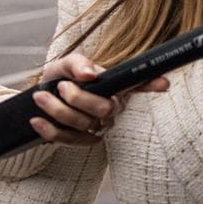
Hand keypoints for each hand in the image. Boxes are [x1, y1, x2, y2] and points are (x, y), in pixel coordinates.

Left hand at [28, 53, 169, 145]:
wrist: (38, 98)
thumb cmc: (59, 78)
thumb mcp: (65, 64)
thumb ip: (78, 63)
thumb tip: (90, 74)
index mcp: (114, 86)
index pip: (138, 84)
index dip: (152, 84)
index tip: (164, 82)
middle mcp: (112, 106)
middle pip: (105, 109)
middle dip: (78, 98)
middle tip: (62, 86)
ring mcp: (98, 125)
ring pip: (84, 124)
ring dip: (57, 110)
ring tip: (41, 97)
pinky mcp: (82, 140)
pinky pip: (69, 140)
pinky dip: (49, 130)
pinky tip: (37, 119)